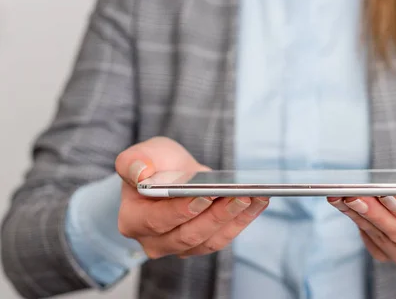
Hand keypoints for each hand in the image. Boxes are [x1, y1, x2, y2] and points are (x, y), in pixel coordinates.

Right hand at [115, 137, 268, 258]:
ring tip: (255, 197)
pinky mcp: (201, 245)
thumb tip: (141, 173)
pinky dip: (242, 220)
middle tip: (240, 196)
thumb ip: (133, 161)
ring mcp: (179, 247)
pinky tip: (258, 201)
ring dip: (235, 219)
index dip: (182, 210)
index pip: (158, 221)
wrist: (169, 174)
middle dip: (217, 216)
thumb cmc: (154, 165)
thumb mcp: (140, 154)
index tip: (205, 195)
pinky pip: (223, 237)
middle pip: (188, 235)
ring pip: (209, 240)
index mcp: (133, 220)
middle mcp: (154, 241)